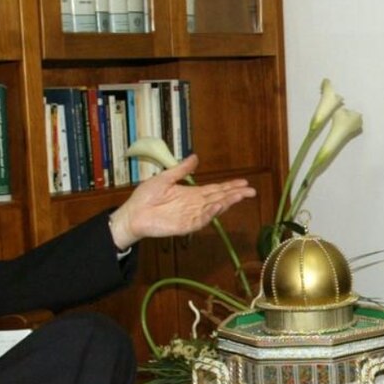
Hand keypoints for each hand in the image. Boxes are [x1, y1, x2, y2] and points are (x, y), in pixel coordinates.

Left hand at [108, 155, 255, 248]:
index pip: (215, 189)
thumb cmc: (145, 197)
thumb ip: (181, 170)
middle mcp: (194, 205)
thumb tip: (196, 157)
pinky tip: (218, 206)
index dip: (229, 186)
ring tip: (239, 196)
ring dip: (227, 202)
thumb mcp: (165, 178)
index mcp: (191, 194)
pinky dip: (210, 214)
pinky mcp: (184, 226)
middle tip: (251, 190)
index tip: (244, 182)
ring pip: (213, 209)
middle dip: (235, 194)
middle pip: (219, 199)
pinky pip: (200, 220)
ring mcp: (191, 216)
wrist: (133, 214)